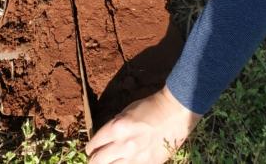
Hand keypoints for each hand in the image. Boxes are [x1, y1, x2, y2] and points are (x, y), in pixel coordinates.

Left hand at [85, 87, 200, 163]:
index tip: (91, 150)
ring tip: (110, 162)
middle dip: (94, 161)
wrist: (175, 112)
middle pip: (97, 162)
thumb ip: (113, 127)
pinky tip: (125, 162)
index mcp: (116, 129)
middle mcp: (124, 145)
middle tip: (96, 159)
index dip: (90, 149)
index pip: (93, 145)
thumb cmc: (150, 107)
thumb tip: (104, 140)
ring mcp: (137, 158)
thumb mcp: (125, 113)